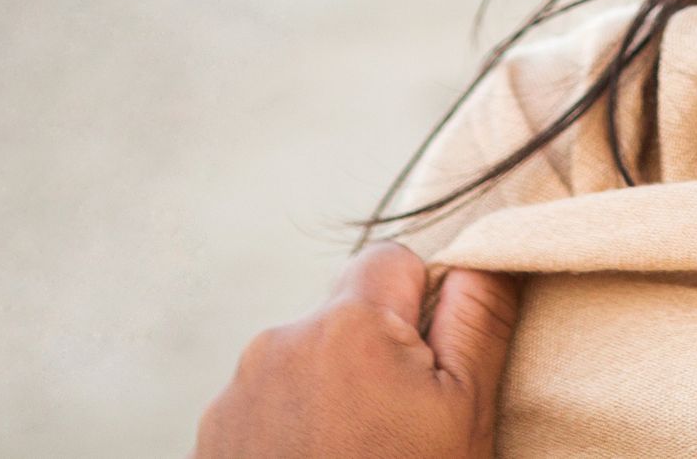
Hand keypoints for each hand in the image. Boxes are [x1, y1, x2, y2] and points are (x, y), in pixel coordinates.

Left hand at [192, 244, 522, 458]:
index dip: (422, 305)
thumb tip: (483, 258)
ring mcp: (236, 392)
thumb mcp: (464, 414)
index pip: (392, 261)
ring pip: (306, 359)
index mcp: (345, 325)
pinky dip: (294, 426)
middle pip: (344, 313)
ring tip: (358, 454)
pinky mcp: (214, 434)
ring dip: (332, 389)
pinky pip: (267, 402)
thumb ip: (477, 320)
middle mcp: (279, 343)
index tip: (431, 366)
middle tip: (399, 425)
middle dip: (374, 351)